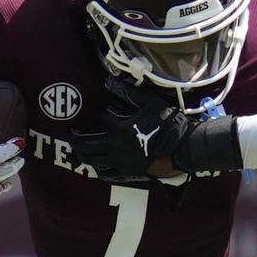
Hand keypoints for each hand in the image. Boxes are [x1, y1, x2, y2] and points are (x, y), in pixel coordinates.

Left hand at [71, 79, 190, 182]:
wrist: (185, 149)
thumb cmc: (169, 124)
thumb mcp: (150, 103)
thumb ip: (128, 91)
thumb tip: (108, 80)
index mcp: (120, 129)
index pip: (103, 119)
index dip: (103, 114)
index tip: (104, 111)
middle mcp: (115, 148)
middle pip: (87, 145)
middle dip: (77, 139)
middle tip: (72, 134)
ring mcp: (121, 163)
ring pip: (93, 161)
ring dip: (83, 155)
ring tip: (79, 150)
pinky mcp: (128, 174)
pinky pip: (107, 175)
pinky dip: (98, 170)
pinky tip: (97, 167)